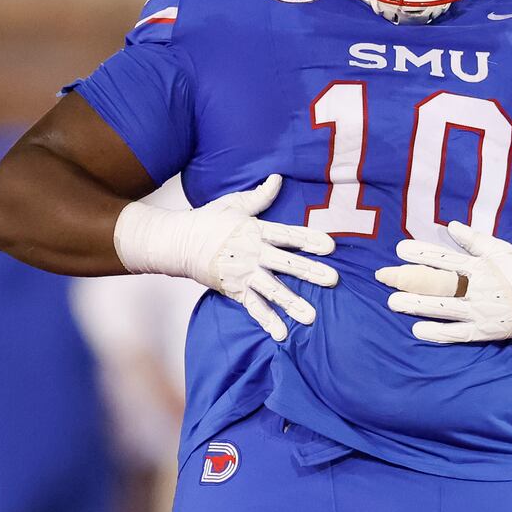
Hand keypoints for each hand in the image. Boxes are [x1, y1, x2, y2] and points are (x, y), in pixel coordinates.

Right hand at [114, 174, 336, 341]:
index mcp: (255, 231)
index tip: (331, 246)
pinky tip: (282, 334)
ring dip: (293, 303)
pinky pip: (253, 307)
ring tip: (311, 316)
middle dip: (311, 272)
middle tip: (333, 280)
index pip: (288, 235)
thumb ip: (260, 196)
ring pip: (272, 290)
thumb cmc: (208, 220)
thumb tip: (278, 178)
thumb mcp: (234, 203)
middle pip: (286, 264)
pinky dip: (267, 321)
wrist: (178, 242)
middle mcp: (253, 253)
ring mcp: (243, 274)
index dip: (309, 239)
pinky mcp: (234, 290)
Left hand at [375, 221, 511, 345]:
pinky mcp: (483, 332)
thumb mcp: (501, 250)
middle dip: (409, 280)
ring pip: (443, 308)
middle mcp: (477, 289)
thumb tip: (452, 226)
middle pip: (438, 284)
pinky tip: (417, 331)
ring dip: (416, 305)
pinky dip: (437, 333)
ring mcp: (479, 312)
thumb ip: (476, 239)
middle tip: (384, 277)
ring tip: (393, 303)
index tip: (399, 249)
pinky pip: (456, 334)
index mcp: (481, 266)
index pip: (445, 258)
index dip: (421, 253)